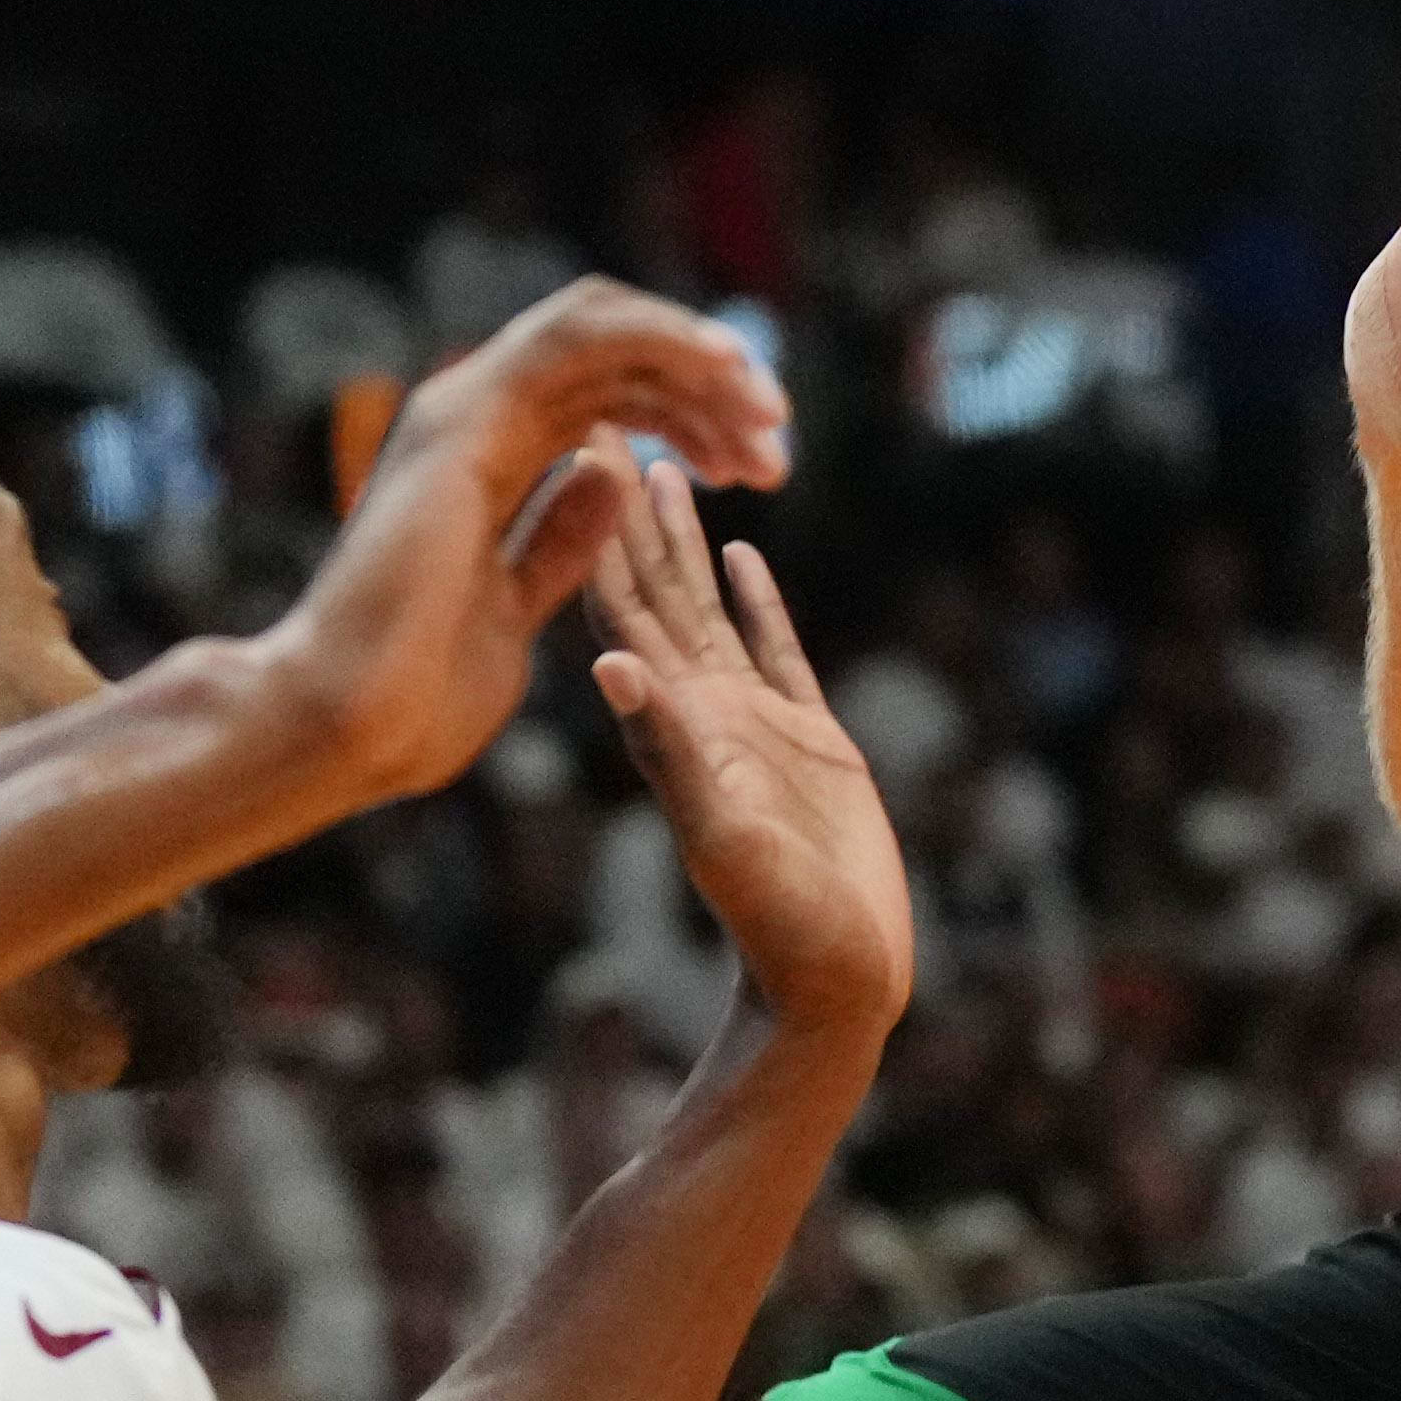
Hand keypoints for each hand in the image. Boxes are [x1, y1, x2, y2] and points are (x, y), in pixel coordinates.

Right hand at [264, 279, 791, 804]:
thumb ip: (561, 542)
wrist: (350, 724)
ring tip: (769, 409)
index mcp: (490, 467)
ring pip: (603, 330)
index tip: (759, 467)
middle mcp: (476, 424)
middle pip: (615, 361)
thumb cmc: (419, 695)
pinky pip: (577, 335)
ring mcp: (466, 409)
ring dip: (695, 357)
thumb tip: (615, 479)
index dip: (690, 418)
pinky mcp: (467, 414)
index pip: (607, 403)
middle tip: (779, 435)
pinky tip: (726, 369)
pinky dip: (658, 338)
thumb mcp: (518, 608)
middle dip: (708, 387)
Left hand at [587, 458, 909, 1049]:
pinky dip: (751, 595)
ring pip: (704, 606)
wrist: (832, 983)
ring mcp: (751, 721)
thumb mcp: (720, 833)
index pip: (617, 609)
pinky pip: (771, 646)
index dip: (589, 528)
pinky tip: (742, 548)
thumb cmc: (776, 925)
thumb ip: (672, 751)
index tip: (569, 445)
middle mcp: (700, 711)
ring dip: (678, 537)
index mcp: (673, 723)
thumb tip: (610, 668)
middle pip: (651, 589)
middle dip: (624, 508)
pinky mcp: (807, 737)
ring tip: (665, 464)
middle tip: (605, 417)